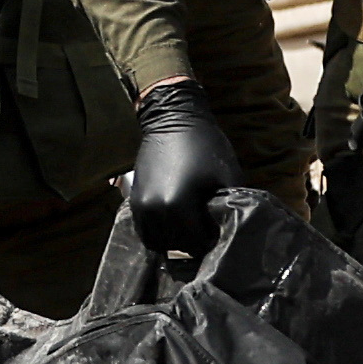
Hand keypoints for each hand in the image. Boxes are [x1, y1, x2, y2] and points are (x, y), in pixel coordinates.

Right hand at [124, 81, 244, 255]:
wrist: (172, 118)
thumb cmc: (205, 145)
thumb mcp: (226, 176)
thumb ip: (228, 208)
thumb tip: (228, 231)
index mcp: (177, 205)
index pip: (195, 243)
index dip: (209, 240)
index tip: (216, 230)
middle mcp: (154, 210)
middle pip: (175, 245)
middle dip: (191, 241)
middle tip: (204, 230)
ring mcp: (140, 206)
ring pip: (156, 241)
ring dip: (173, 239)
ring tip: (188, 227)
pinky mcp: (133, 200)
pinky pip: (144, 230)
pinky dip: (159, 231)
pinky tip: (173, 221)